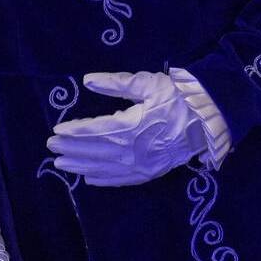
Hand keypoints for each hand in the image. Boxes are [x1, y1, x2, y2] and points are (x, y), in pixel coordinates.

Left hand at [45, 71, 212, 187]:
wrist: (209, 118)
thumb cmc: (178, 96)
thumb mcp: (147, 83)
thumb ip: (116, 83)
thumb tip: (88, 80)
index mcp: (133, 126)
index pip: (96, 131)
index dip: (75, 132)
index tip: (57, 130)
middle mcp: (135, 150)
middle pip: (96, 152)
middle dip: (72, 150)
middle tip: (51, 147)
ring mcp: (143, 165)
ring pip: (105, 169)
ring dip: (81, 166)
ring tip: (61, 165)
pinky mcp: (152, 172)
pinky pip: (123, 180)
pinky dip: (104, 180)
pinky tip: (89, 179)